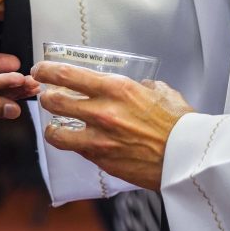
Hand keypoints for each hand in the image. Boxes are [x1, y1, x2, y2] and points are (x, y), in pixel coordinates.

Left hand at [33, 62, 194, 190]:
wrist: (189, 157)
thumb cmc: (179, 124)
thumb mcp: (159, 92)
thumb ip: (139, 87)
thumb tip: (135, 87)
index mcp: (116, 89)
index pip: (67, 75)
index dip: (47, 71)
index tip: (40, 70)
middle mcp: (103, 112)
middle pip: (54, 101)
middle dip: (45, 97)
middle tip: (45, 96)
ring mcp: (99, 139)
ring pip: (56, 133)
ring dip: (52, 128)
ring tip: (54, 126)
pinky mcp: (101, 160)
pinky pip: (77, 150)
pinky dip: (74, 145)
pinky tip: (79, 142)